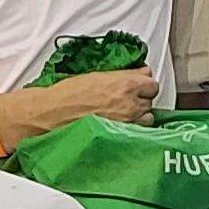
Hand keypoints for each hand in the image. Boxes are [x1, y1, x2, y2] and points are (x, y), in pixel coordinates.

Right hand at [23, 67, 160, 132]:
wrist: (56, 112)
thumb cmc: (72, 92)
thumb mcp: (99, 75)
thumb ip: (124, 74)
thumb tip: (142, 72)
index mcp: (127, 84)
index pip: (152, 83)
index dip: (144, 84)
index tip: (138, 85)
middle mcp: (132, 104)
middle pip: (151, 100)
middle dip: (142, 98)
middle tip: (128, 99)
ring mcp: (128, 122)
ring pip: (148, 117)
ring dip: (140, 115)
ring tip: (124, 114)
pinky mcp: (121, 136)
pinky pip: (138, 131)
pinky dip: (133, 128)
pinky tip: (121, 124)